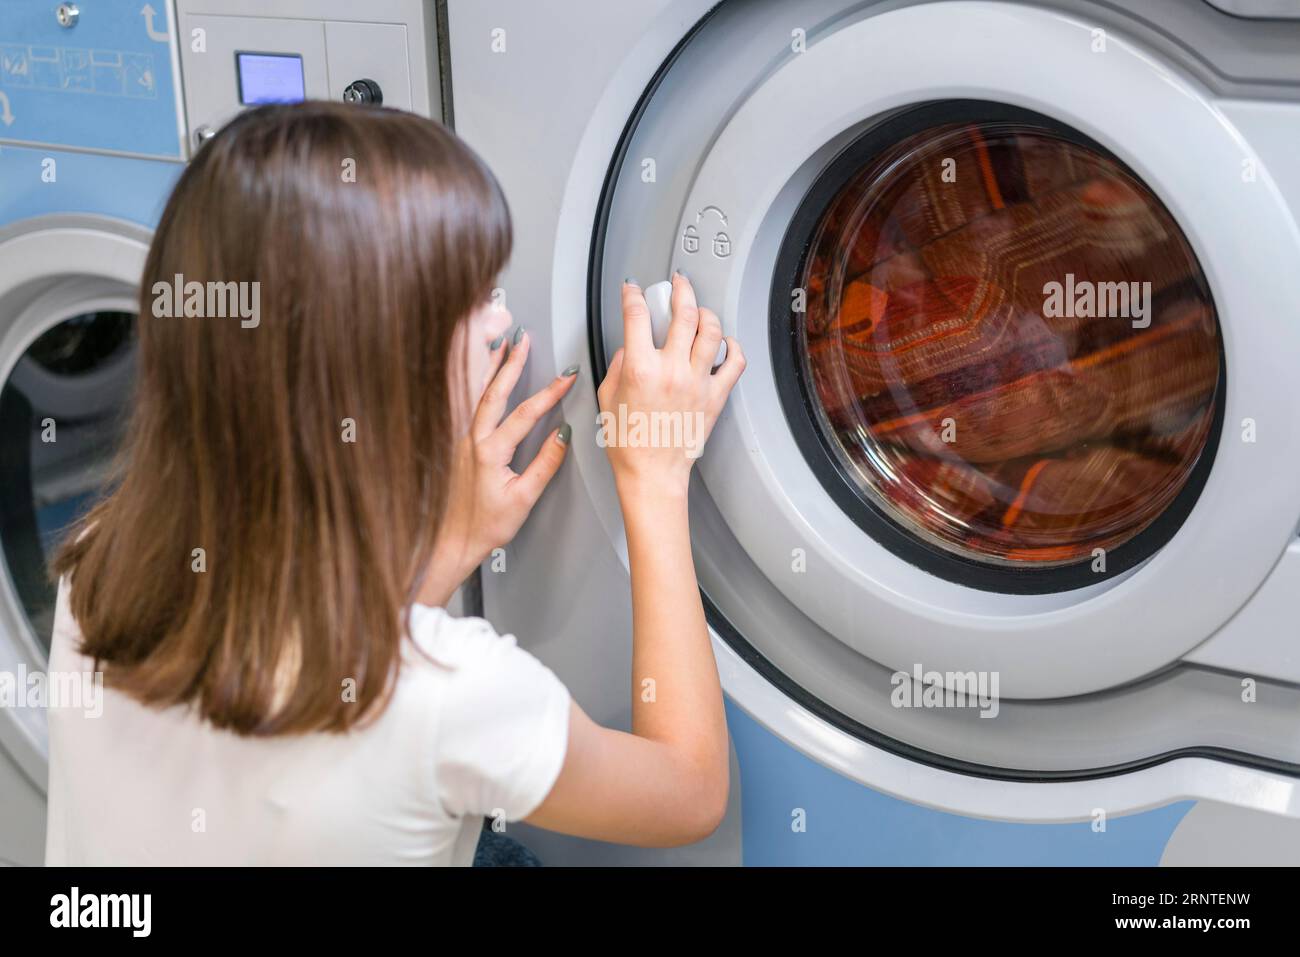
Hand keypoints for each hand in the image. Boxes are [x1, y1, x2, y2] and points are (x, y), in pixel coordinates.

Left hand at [420, 330, 577, 605]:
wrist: (452, 541)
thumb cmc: (484, 526)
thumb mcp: (524, 498)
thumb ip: (546, 464)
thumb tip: (563, 434)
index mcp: (489, 452)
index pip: (525, 413)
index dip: (549, 393)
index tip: (566, 378)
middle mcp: (471, 440)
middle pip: (494, 391)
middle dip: (511, 362)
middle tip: (524, 339)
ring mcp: (461, 440)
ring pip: (477, 394)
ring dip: (491, 367)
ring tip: (502, 345)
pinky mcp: (458, 444)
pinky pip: (470, 404)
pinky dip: (480, 385)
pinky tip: (485, 377)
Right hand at [597, 274, 744, 497]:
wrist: (652, 473)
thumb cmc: (629, 443)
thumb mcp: (609, 397)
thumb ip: (620, 363)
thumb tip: (632, 345)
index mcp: (640, 369)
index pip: (637, 315)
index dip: (633, 294)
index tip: (633, 289)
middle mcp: (671, 371)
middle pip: (683, 313)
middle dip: (680, 289)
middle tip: (677, 282)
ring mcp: (697, 382)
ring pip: (712, 331)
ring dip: (706, 312)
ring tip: (700, 310)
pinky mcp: (715, 396)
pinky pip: (735, 362)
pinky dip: (733, 346)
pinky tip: (725, 342)